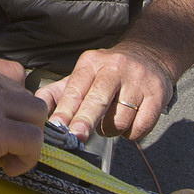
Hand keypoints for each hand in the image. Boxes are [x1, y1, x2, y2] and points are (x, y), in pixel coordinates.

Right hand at [0, 54, 46, 181]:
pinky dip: (27, 158)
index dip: (13, 101)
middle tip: (5, 144)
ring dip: (29, 139)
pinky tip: (9, 168)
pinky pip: (32, 142)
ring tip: (9, 157)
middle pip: (29, 96)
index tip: (2, 120)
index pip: (13, 74)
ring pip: (37, 116)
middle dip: (22, 122)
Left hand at [35, 43, 175, 141]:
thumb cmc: (109, 72)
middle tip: (76, 137)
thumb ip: (59, 91)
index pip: (75, 88)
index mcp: (91, 63)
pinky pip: (140, 127)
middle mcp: (114, 68)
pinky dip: (132, 133)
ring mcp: (138, 81)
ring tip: (111, 120)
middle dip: (85, 120)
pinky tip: (130, 121)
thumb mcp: (84, 73)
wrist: (150, 56)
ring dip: (111, 130)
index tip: (57, 126)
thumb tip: (36, 106)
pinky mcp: (157, 95)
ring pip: (119, 120)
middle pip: (97, 100)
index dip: (65, 110)